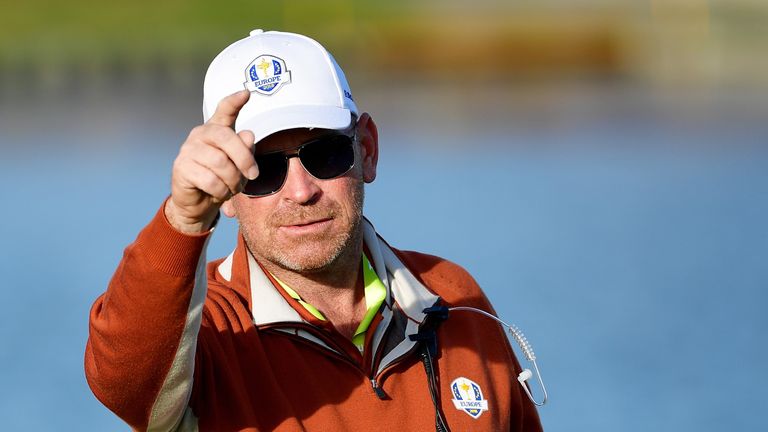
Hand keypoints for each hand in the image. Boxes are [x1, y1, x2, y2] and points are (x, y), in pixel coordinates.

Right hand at [165, 90, 257, 232]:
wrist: (199, 202)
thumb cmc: (222, 179)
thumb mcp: (239, 165)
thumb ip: (244, 150)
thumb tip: (248, 135)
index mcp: (217, 130)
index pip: (224, 110)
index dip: (234, 102)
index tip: (246, 93)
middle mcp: (201, 134)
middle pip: (226, 138)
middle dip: (244, 159)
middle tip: (253, 175)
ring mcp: (188, 149)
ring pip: (220, 162)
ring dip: (233, 180)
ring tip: (233, 187)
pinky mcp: (181, 167)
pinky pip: (210, 180)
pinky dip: (221, 190)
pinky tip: (219, 192)